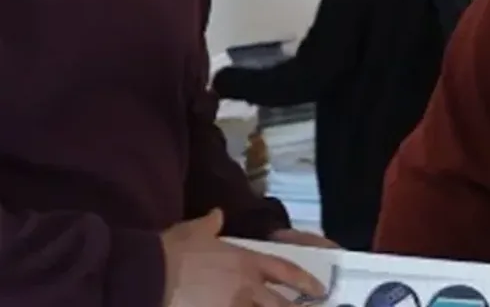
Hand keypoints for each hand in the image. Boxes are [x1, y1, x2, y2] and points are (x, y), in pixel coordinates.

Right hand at [163, 210, 327, 306]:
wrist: (149, 274)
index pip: (285, 271)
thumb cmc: (173, 250)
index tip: (317, 289)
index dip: (304, 281)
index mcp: (245, 262)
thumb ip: (210, 224)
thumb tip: (217, 214)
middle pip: (280, 305)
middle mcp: (245, 288)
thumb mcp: (194, 230)